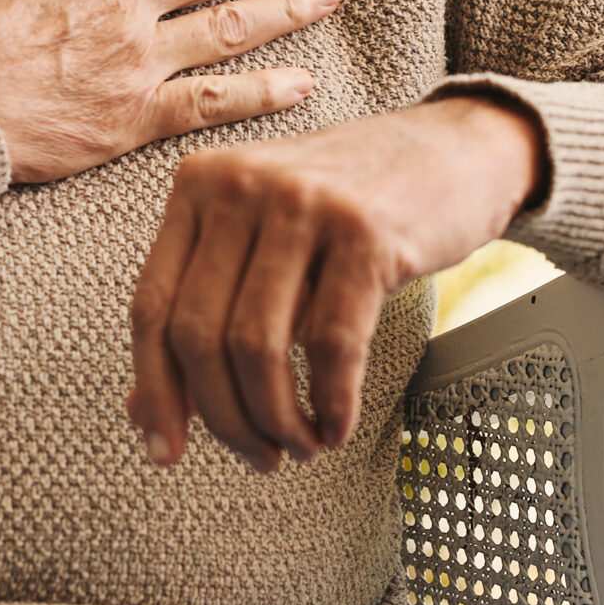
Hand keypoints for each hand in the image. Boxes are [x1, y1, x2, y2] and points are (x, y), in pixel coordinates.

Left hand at [125, 95, 546, 472]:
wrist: (459, 148)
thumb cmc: (355, 205)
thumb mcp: (265, 239)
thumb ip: (207, 308)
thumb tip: (144, 410)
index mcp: (198, 184)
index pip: (151, 305)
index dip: (155, 390)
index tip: (163, 450)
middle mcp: (240, 185)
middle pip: (199, 334)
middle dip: (224, 417)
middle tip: (257, 456)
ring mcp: (303, 203)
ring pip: (259, 346)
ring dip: (276, 419)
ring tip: (300, 446)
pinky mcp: (365, 232)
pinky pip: (331, 344)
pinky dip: (331, 403)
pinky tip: (337, 425)